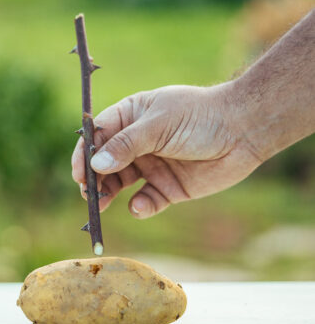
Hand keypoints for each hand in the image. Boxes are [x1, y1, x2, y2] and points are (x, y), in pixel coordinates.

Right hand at [71, 84, 262, 218]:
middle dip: (93, 179)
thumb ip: (127, 145)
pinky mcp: (167, 188)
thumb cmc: (199, 117)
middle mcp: (136, 144)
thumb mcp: (159, 125)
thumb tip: (95, 165)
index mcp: (130, 118)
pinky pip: (146, 201)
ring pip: (119, 185)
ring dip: (108, 195)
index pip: (97, 136)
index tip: (78, 173)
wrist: (243, 131)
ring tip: (100, 205)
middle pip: (104, 164)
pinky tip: (140, 206)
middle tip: (88, 194)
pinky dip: (140, 207)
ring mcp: (151, 166)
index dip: (84, 154)